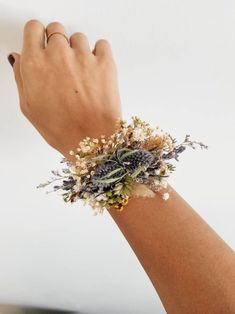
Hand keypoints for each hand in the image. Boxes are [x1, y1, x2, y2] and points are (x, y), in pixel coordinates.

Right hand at [8, 20, 121, 159]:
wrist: (92, 141)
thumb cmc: (61, 129)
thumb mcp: (29, 107)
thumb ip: (22, 77)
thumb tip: (19, 58)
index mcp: (35, 64)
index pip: (33, 28)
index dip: (37, 36)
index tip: (42, 42)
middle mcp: (58, 55)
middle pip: (56, 29)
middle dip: (57, 42)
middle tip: (62, 62)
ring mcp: (83, 57)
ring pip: (79, 37)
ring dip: (78, 50)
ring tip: (81, 73)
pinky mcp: (105, 63)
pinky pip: (102, 44)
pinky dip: (99, 53)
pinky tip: (95, 69)